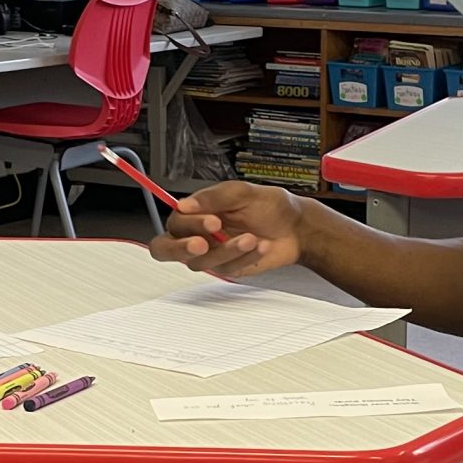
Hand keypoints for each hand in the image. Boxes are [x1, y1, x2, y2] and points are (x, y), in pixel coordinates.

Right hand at [146, 180, 309, 280]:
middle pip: (166, 249)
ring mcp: (211, 253)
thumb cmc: (270, 206)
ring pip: (200, 262)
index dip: (188, 225)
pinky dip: (243, 258)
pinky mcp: (226, 268)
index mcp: (196, 212)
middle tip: (203, 244)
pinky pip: (225, 270)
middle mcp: (198, 234)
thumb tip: (185, 205)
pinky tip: (260, 246)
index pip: (174, 223)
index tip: (211, 221)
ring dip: (226, 251)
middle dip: (182, 248)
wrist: (296, 228)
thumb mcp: (242, 192)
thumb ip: (213, 197)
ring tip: (251, 238)